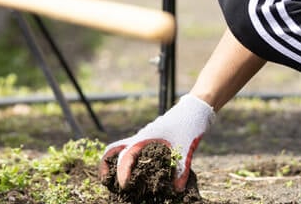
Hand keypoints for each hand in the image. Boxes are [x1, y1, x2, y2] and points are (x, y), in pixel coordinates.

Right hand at [99, 94, 214, 190]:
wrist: (194, 109)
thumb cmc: (188, 124)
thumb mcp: (186, 147)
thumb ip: (181, 169)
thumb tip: (176, 190)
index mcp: (145, 139)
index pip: (125, 156)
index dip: (121, 173)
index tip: (125, 186)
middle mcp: (140, 138)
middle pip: (112, 150)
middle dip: (106, 166)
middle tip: (107, 182)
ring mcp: (143, 138)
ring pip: (120, 149)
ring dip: (114, 163)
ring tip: (119, 181)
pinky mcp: (149, 140)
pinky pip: (131, 150)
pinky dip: (127, 161)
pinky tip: (138, 174)